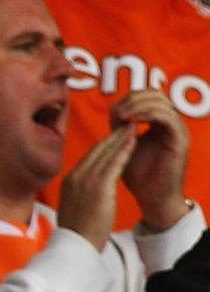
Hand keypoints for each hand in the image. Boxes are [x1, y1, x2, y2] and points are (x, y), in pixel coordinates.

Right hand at [57, 124, 136, 248]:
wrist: (76, 246)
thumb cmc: (78, 232)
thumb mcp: (74, 207)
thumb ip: (81, 192)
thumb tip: (89, 189)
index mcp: (69, 181)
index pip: (89, 157)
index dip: (104, 144)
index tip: (116, 136)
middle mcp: (75, 177)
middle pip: (97, 150)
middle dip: (113, 136)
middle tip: (127, 124)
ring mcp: (86, 181)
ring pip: (106, 152)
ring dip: (120, 138)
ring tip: (132, 126)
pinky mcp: (99, 186)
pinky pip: (114, 162)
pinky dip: (124, 149)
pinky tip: (133, 140)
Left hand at [114, 88, 190, 230]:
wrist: (151, 198)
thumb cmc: (137, 176)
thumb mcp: (123, 147)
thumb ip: (120, 129)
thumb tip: (114, 109)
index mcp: (158, 123)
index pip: (146, 96)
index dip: (128, 99)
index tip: (112, 112)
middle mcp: (170, 123)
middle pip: (155, 94)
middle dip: (133, 99)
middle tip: (117, 112)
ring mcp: (177, 130)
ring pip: (161, 102)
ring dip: (139, 105)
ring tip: (122, 116)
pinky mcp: (180, 139)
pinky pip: (168, 117)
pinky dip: (148, 115)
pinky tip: (132, 122)